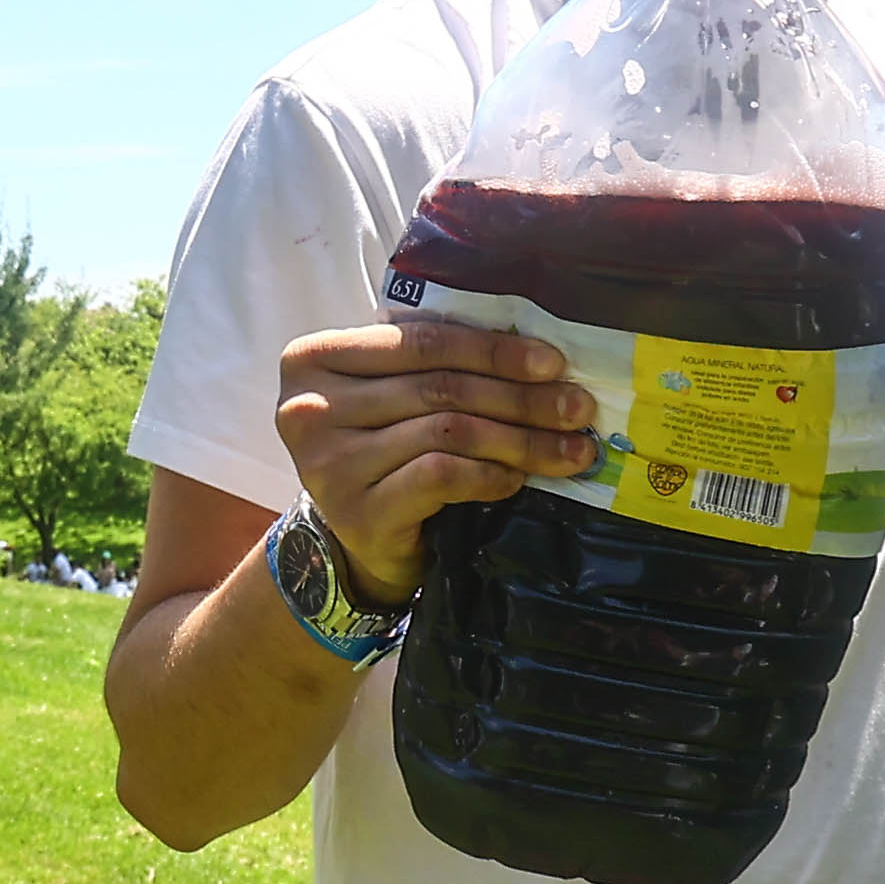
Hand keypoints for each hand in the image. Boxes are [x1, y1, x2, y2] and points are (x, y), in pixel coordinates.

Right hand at [276, 316, 600, 605]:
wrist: (356, 541)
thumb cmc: (383, 452)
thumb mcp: (393, 393)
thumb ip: (431, 362)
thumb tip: (536, 353)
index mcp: (315, 359)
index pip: (420, 342)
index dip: (493, 350)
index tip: (553, 362)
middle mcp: (308, 408)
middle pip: (439, 388)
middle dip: (520, 397)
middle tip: (576, 408)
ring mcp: (328, 462)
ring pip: (447, 431)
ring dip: (520, 440)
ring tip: (568, 448)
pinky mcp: (356, 510)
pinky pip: (440, 476)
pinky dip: (488, 476)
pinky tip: (516, 479)